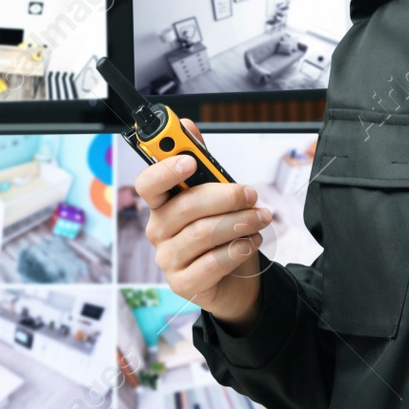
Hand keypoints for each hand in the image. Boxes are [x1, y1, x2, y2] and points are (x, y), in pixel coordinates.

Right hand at [132, 118, 269, 330]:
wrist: (237, 278)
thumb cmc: (222, 231)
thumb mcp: (216, 194)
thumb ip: (203, 162)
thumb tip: (186, 124)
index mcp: (161, 203)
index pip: (147, 184)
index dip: (164, 170)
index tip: (190, 161)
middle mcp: (158, 230)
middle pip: (184, 207)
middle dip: (224, 197)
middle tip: (251, 194)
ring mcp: (167, 259)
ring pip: (202, 234)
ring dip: (238, 222)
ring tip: (260, 218)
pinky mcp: (183, 283)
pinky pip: (211, 263)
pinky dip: (236, 250)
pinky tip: (250, 242)